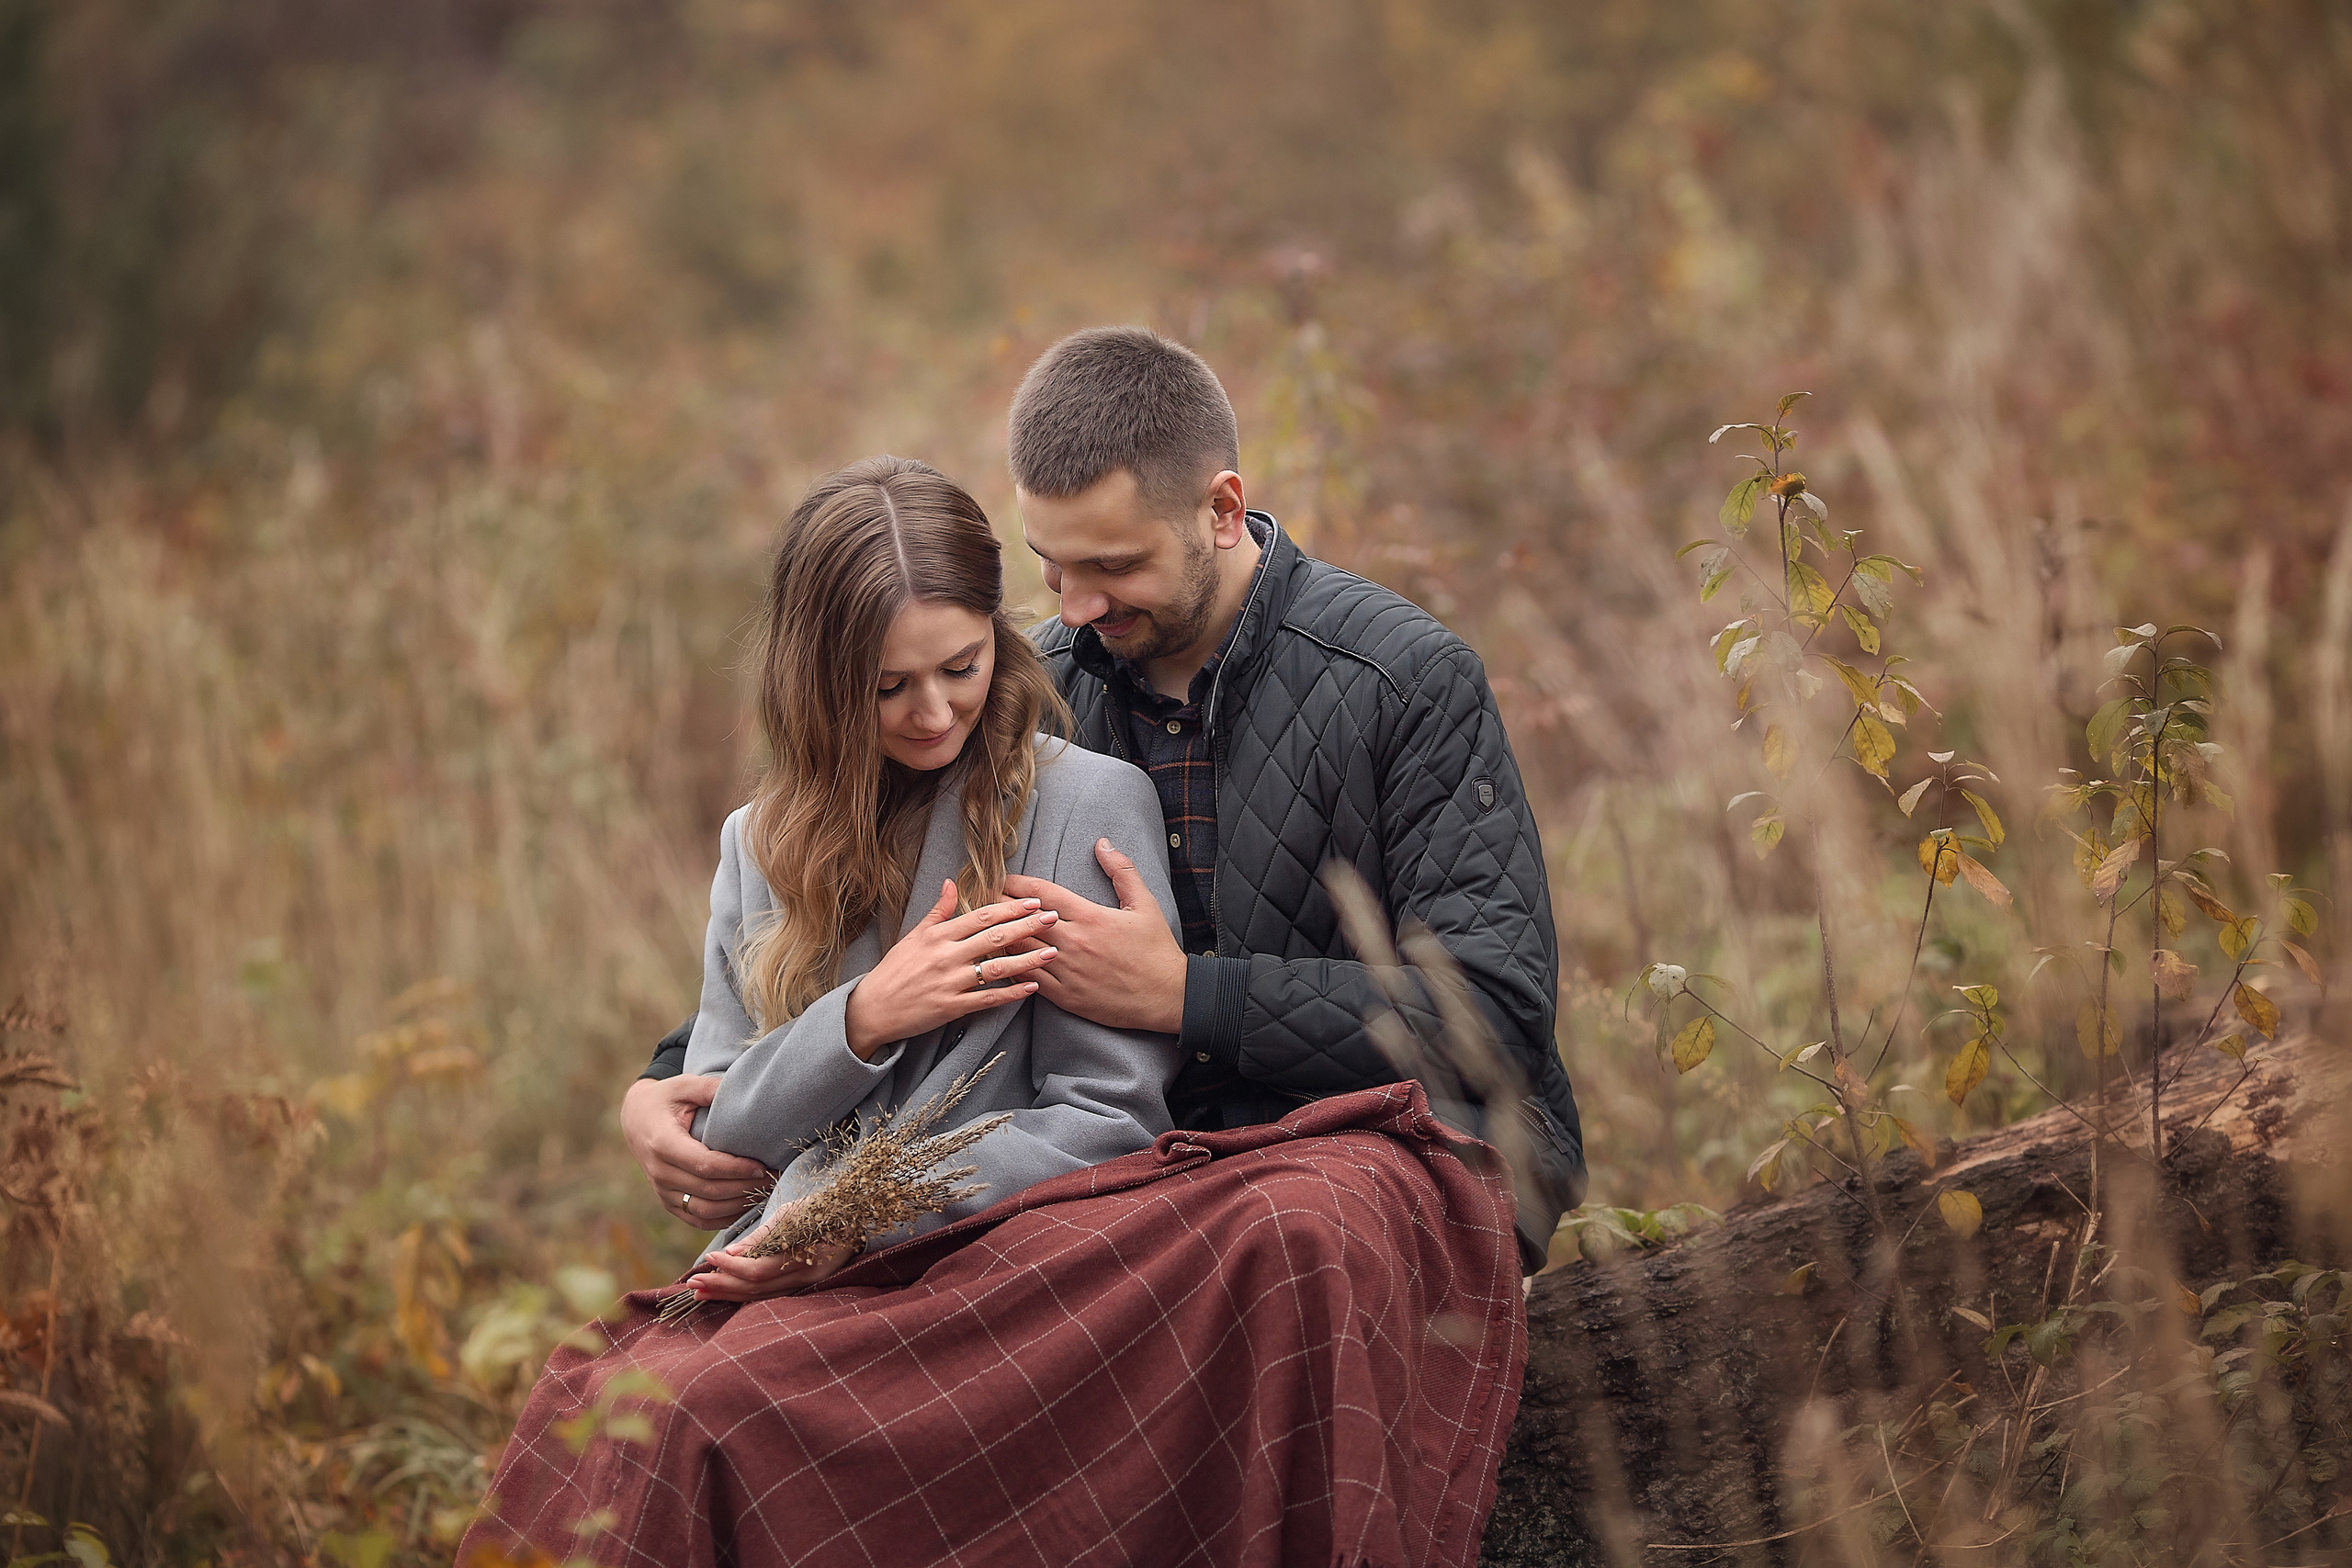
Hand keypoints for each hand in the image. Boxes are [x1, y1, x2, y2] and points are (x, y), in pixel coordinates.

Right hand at [622, 1075, 771, 1230]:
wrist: (636, 1118)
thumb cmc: (666, 1098)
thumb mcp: (684, 1085)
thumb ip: (710, 1088)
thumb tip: (742, 1089)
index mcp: (663, 1143)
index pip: (705, 1165)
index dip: (736, 1169)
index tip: (762, 1166)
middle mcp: (660, 1172)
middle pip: (709, 1190)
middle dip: (745, 1187)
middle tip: (774, 1179)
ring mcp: (662, 1190)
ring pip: (705, 1210)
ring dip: (738, 1205)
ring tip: (765, 1192)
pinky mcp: (668, 1202)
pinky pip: (698, 1219)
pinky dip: (724, 1218)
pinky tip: (746, 1206)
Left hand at [685, 1203, 859, 1301]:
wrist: (855, 1217)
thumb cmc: (821, 1208)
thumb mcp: (792, 1213)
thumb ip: (762, 1236)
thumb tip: (731, 1253)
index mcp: (805, 1256)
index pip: (759, 1270)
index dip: (731, 1268)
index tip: (708, 1259)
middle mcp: (807, 1277)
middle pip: (756, 1288)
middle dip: (722, 1285)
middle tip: (693, 1282)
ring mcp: (807, 1286)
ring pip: (761, 1296)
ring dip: (729, 1294)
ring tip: (701, 1292)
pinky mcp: (804, 1287)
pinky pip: (770, 1296)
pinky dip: (745, 1294)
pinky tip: (726, 1292)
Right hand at [842, 879, 1063, 1058]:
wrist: (873, 1008)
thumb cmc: (894, 970)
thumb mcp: (913, 936)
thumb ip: (938, 912)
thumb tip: (951, 883)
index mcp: (938, 935)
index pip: (981, 916)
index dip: (1011, 908)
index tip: (1035, 902)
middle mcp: (945, 956)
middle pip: (994, 938)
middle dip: (1027, 926)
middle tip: (1054, 919)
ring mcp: (949, 982)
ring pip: (996, 968)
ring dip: (1027, 959)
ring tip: (1052, 952)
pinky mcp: (951, 1007)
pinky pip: (988, 999)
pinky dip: (1011, 993)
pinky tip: (1032, 987)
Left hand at [1002, 840, 1185, 1034]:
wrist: (1167, 996)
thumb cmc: (1157, 950)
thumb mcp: (1145, 904)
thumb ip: (1122, 871)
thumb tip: (1102, 843)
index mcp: (1090, 917)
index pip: (1042, 893)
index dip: (1016, 883)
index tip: (1001, 879)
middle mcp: (1074, 942)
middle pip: (1023, 920)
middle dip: (1001, 908)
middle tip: (984, 900)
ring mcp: (1068, 971)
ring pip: (1021, 951)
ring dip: (1003, 939)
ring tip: (987, 931)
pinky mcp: (1066, 996)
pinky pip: (1029, 981)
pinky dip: (1013, 969)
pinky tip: (1002, 962)